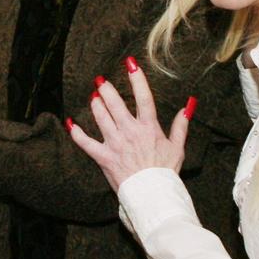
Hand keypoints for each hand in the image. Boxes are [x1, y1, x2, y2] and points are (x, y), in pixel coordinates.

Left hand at [67, 59, 192, 191]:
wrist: (153, 195)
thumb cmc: (166, 172)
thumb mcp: (178, 147)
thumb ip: (181, 125)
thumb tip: (188, 106)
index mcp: (149, 127)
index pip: (143, 97)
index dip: (137, 79)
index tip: (130, 63)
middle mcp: (130, 131)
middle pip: (115, 103)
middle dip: (107, 89)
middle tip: (101, 81)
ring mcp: (115, 143)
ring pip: (100, 117)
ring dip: (95, 104)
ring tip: (93, 96)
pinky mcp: (103, 157)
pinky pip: (86, 143)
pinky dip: (76, 132)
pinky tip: (70, 122)